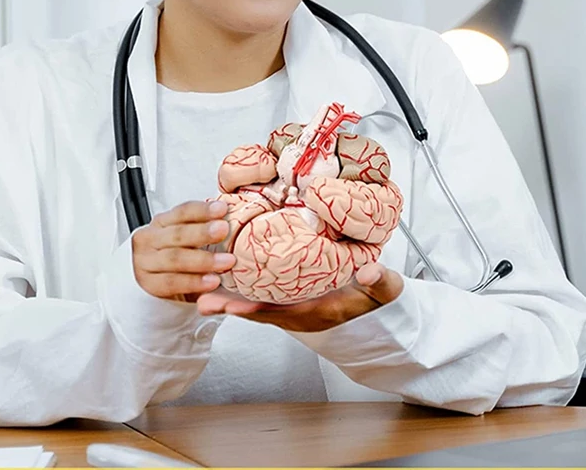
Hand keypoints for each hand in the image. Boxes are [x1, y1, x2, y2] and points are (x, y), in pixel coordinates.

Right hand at [132, 199, 235, 301]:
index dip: (202, 210)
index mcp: (162, 222)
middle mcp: (150, 239)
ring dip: (203, 260)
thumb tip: (230, 216)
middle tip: (224, 230)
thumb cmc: (179, 257)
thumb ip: (203, 227)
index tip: (222, 209)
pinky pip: (172, 282)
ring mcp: (146, 262)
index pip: (182, 212)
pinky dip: (194, 282)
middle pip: (177, 233)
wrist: (160, 289)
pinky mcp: (149, 284)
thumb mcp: (186, 238)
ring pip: (175, 258)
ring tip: (226, 261)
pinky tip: (212, 281)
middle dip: (202, 232)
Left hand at [195, 262, 403, 331]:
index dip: (259, 309)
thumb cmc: (377, 299)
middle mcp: (299, 313)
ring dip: (229, 299)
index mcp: (318, 311)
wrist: (377, 310)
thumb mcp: (386, 290)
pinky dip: (240, 290)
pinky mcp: (288, 300)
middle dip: (231, 307)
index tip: (236, 305)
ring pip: (255, 304)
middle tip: (202, 302)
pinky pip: (260, 296)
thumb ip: (380, 280)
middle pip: (259, 311)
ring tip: (199, 295)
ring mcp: (291, 308)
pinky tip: (221, 278)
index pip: (284, 312)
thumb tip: (370, 271)